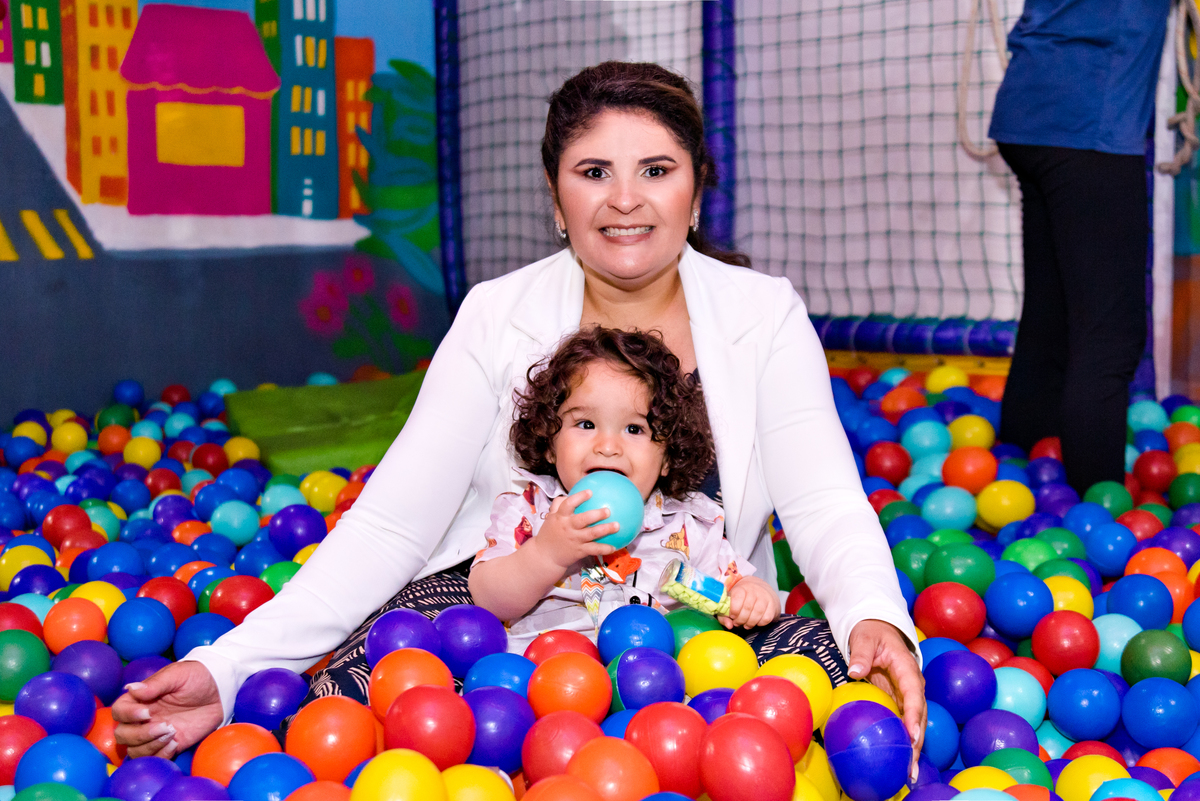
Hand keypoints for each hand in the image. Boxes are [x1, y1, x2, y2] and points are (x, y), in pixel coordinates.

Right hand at [112, 661, 223, 758]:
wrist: (218, 690)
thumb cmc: (195, 677)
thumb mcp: (177, 675)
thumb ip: (154, 684)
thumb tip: (131, 688)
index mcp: (140, 699)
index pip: (119, 711)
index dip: (128, 715)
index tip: (147, 713)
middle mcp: (143, 718)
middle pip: (122, 735)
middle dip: (139, 734)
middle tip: (164, 726)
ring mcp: (154, 733)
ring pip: (135, 750)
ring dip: (150, 745)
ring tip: (172, 733)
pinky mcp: (168, 744)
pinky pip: (154, 758)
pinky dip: (161, 755)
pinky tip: (175, 743)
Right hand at [529, 490, 617, 569]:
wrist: (545, 556)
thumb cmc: (549, 534)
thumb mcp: (550, 518)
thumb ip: (558, 505)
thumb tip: (568, 494)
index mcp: (560, 517)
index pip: (568, 504)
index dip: (579, 497)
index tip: (590, 492)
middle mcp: (568, 527)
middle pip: (583, 519)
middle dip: (596, 514)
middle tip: (608, 510)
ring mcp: (574, 539)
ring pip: (592, 534)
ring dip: (605, 530)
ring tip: (617, 525)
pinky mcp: (579, 551)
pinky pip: (594, 549)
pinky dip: (604, 549)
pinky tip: (614, 547)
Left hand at [718, 576, 780, 628]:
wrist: (761, 589)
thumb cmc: (743, 598)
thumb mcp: (731, 602)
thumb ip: (724, 615)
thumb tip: (729, 625)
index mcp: (742, 587)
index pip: (738, 597)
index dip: (734, 609)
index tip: (732, 615)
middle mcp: (755, 590)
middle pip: (747, 608)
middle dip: (740, 619)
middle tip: (737, 623)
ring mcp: (765, 597)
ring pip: (757, 613)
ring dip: (750, 623)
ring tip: (746, 625)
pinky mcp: (773, 605)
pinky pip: (767, 618)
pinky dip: (760, 623)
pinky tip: (756, 622)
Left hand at [847, 619, 925, 781]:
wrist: (878, 629)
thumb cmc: (871, 632)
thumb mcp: (864, 638)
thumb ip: (861, 655)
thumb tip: (854, 671)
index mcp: (907, 669)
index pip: (914, 695)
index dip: (914, 716)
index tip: (913, 736)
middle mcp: (912, 685)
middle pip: (919, 716)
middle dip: (917, 743)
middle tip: (911, 768)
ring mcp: (907, 695)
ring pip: (914, 724)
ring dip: (913, 749)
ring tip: (909, 775)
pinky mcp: (899, 702)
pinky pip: (903, 723)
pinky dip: (904, 742)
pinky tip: (899, 762)